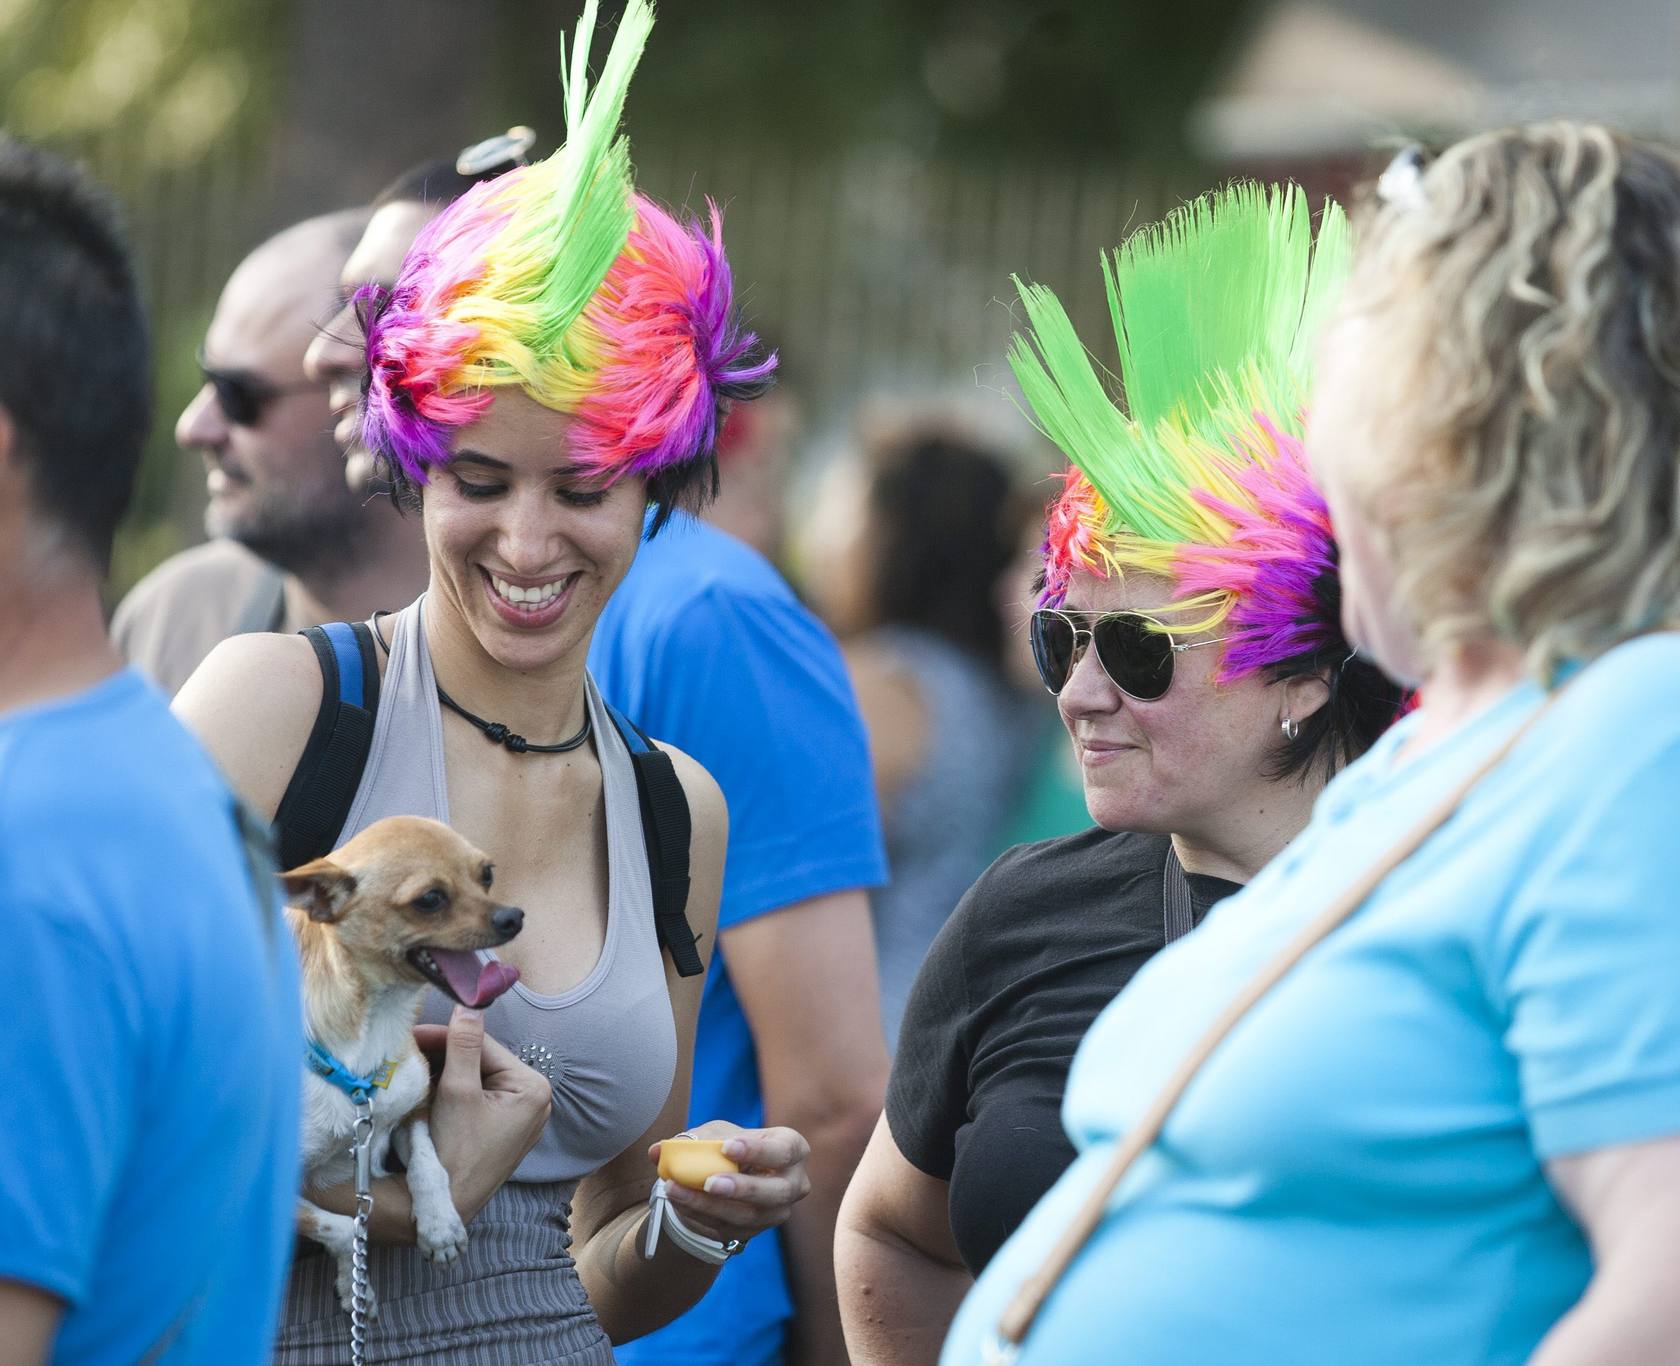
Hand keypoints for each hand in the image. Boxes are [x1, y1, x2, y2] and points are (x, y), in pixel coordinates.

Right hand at [413, 1006, 550, 1222]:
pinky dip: (452, 1090)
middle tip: (407, 1047)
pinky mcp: (502, 1129)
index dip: (446, 1035)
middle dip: (444, 1054)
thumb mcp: (457, 1091)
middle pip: (481, 1061)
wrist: (442, 1206)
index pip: (484, 1045)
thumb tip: (468, 1003)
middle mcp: (535, 1099)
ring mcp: (519, 1116)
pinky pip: (476, 1097)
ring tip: (412, 1064)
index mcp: (533, 1087)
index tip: (412, 1031)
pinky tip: (426, 1087)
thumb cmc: (453, 1150)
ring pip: (476, 1077)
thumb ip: (463, 1044)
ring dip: (445, 1070)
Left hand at [648, 1120, 812, 1246]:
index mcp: (792, 1150)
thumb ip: (690, 1140)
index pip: (785, 1150)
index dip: (759, 1151)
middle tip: (710, 1182)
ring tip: (676, 1190)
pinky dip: (700, 1216)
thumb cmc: (727, 1147)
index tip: (727, 1147)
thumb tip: (657, 1151)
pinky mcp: (753, 1232)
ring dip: (709, 1205)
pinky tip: (678, 1202)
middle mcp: (792, 1184)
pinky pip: (727, 1229)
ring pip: (747, 1217)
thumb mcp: (715, 1134)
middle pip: (776, 1192)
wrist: (725, 1177)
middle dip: (742, 1189)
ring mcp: (775, 1213)